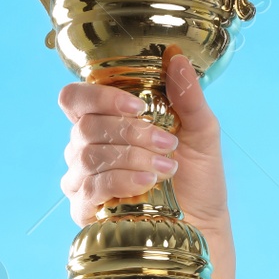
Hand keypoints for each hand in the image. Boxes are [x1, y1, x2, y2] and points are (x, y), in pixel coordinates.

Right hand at [58, 54, 234, 278]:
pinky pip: (89, 189)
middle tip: (168, 143)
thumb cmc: (198, 176)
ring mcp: (82, 179)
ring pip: (87, 156)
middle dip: (131, 133)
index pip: (75, 98)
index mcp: (106, 120)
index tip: (139, 107)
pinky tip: (146, 184)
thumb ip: (187, 95)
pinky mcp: (85, 209)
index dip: (100, 98)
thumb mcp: (201, 131)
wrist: (203, 222)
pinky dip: (120, 181)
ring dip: (131, 158)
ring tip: (166, 167)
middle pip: (85, 127)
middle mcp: (85, 147)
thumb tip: (176, 56)